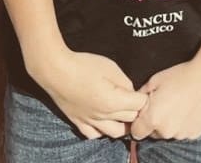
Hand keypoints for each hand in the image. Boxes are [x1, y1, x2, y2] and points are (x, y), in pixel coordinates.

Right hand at [26, 46, 147, 138]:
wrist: (57, 71)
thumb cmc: (84, 66)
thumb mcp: (111, 67)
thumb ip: (125, 82)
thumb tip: (131, 91)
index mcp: (113, 101)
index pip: (139, 105)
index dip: (143, 97)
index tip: (142, 91)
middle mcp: (103, 116)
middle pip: (130, 119)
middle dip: (136, 109)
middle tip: (135, 98)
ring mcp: (90, 121)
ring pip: (115, 132)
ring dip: (123, 123)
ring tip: (123, 111)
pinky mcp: (78, 122)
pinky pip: (94, 135)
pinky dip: (103, 130)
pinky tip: (103, 119)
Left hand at [130, 60, 200, 139]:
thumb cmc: (181, 75)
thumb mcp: (155, 80)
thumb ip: (142, 96)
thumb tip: (137, 103)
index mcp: (153, 119)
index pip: (136, 131)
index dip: (140, 121)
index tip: (147, 111)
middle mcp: (166, 131)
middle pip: (153, 133)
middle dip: (156, 121)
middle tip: (166, 103)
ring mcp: (182, 134)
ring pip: (169, 132)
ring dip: (171, 123)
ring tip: (180, 103)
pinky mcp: (194, 133)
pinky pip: (183, 131)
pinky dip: (184, 123)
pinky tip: (190, 107)